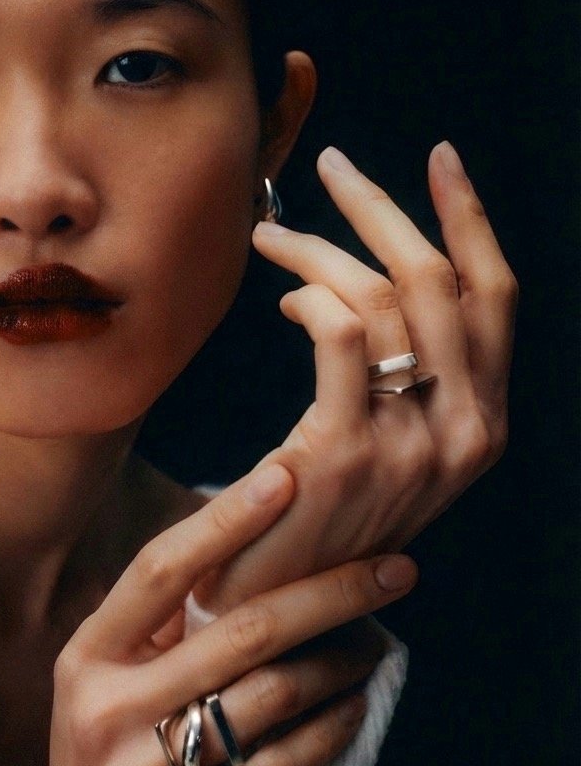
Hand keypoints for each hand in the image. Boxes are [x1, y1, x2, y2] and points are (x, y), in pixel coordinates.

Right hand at [36, 467, 416, 765]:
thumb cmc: (106, 746)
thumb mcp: (104, 678)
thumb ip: (158, 623)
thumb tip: (243, 538)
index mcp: (88, 656)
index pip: (161, 570)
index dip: (223, 521)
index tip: (285, 479)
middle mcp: (110, 708)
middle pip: (240, 629)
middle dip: (331, 591)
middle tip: (395, 567)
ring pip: (272, 694)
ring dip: (341, 663)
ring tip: (377, 641)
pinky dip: (330, 730)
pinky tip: (354, 708)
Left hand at [200, 142, 516, 610]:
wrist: (279, 605)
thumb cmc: (325, 512)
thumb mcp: (394, 442)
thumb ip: (407, 371)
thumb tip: (365, 274)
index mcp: (484, 419)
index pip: (494, 295)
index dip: (469, 218)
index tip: (440, 160)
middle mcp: (466, 429)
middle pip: (436, 279)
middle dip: (380, 206)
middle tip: (331, 166)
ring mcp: (412, 444)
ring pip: (379, 295)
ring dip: (317, 248)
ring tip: (272, 237)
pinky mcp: (349, 452)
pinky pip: (338, 332)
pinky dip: (308, 297)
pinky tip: (283, 302)